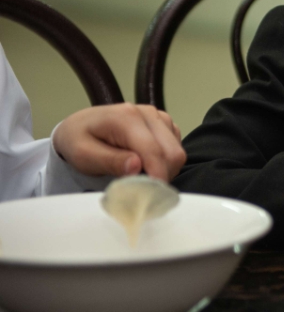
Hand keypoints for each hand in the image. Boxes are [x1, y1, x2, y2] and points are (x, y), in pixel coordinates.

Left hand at [52, 104, 185, 181]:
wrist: (79, 125)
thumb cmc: (78, 140)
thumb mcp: (83, 155)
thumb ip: (110, 161)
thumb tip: (136, 167)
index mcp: (127, 117)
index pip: (154, 151)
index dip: (156, 177)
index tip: (151, 198)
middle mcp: (147, 113)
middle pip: (172, 152)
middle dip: (162, 176)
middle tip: (143, 191)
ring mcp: (158, 116)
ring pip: (177, 151)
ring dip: (165, 170)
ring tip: (141, 176)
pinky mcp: (164, 122)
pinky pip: (175, 147)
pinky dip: (166, 161)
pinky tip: (147, 164)